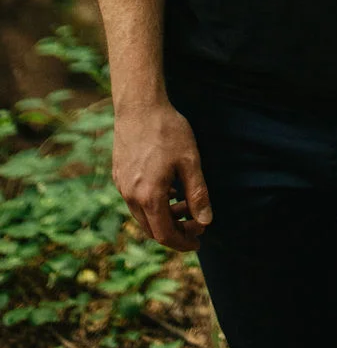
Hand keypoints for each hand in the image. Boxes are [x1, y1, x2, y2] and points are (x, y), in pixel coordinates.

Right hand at [112, 100, 211, 251]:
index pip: (165, 234)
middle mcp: (130, 196)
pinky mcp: (119, 175)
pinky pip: (135, 200)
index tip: (198, 241)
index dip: (182, 242)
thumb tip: (206, 221)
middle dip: (176, 231)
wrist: (139, 106)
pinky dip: (153, 204)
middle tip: (196, 223)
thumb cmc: (167, 130)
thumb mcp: (190, 161)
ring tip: (185, 204)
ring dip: (164, 216)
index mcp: (149, 196)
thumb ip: (198, 194)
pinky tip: (169, 189)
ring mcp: (122, 186)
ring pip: (143, 215)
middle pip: (152, 229)